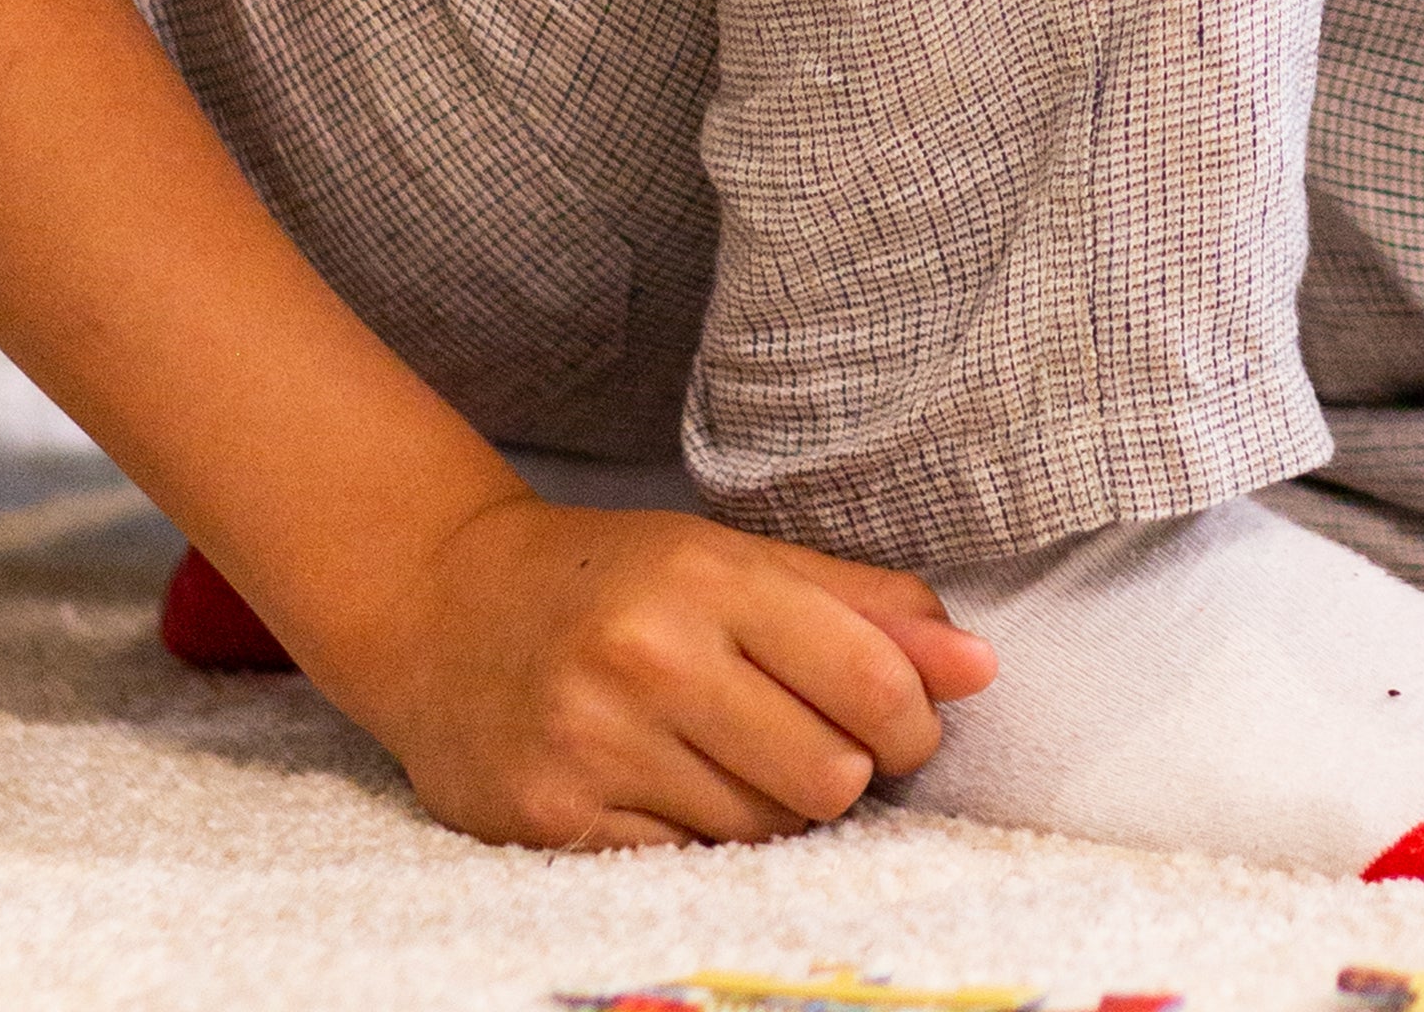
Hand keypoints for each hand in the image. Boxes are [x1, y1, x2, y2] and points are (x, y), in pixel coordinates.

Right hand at [324, 491, 994, 850]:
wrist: (442, 604)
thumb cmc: (614, 577)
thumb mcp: (737, 558)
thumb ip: (864, 605)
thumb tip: (981, 666)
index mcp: (709, 579)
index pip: (868, 678)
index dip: (913, 721)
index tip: (906, 726)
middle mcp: (650, 659)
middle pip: (825, 776)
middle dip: (845, 773)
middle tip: (816, 743)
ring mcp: (593, 745)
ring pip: (760, 832)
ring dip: (775, 810)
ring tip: (738, 758)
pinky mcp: (548, 821)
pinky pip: (684, 866)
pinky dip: (703, 841)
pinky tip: (680, 790)